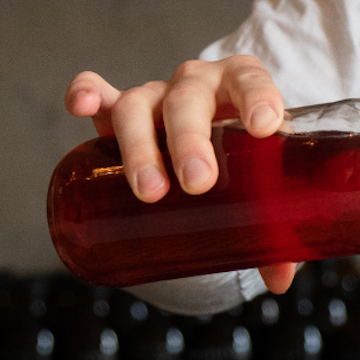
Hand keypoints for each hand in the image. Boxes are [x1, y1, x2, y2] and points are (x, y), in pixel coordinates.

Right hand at [61, 57, 299, 292]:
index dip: (258, 97)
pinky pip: (101, 97)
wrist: (214, 141)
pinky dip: (88, 93)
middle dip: (190, 141)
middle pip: (188, 101)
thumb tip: (278, 279)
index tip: (264, 127)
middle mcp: (197, 85)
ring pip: (138, 106)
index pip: (251, 80)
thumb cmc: (247, 157)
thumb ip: (274, 229)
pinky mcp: (121, 110)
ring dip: (140, 146)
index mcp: (242, 87)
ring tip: (150, 190)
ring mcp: (156, 96)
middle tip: (198, 183)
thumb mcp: (264, 182)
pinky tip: (80, 106)